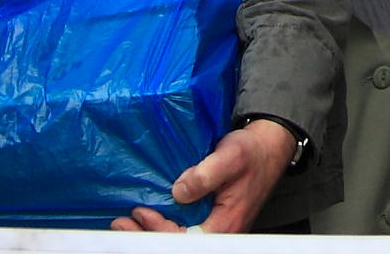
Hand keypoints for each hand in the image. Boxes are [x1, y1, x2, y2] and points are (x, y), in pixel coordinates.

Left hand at [114, 118, 293, 232]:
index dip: (160, 229)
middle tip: (121, 224)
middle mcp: (219, 229)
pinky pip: (182, 227)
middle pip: (178, 242)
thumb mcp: (230, 157)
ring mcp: (213, 224)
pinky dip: (160, 223)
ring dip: (150, 231)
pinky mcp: (208, 216)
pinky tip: (146, 214)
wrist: (268, 147)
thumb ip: (206, 174)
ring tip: (126, 222)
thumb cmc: (252, 152)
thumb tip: (179, 191)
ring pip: (178, 237)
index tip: (142, 212)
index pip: (186, 239)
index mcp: (225, 223)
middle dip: (147, 235)